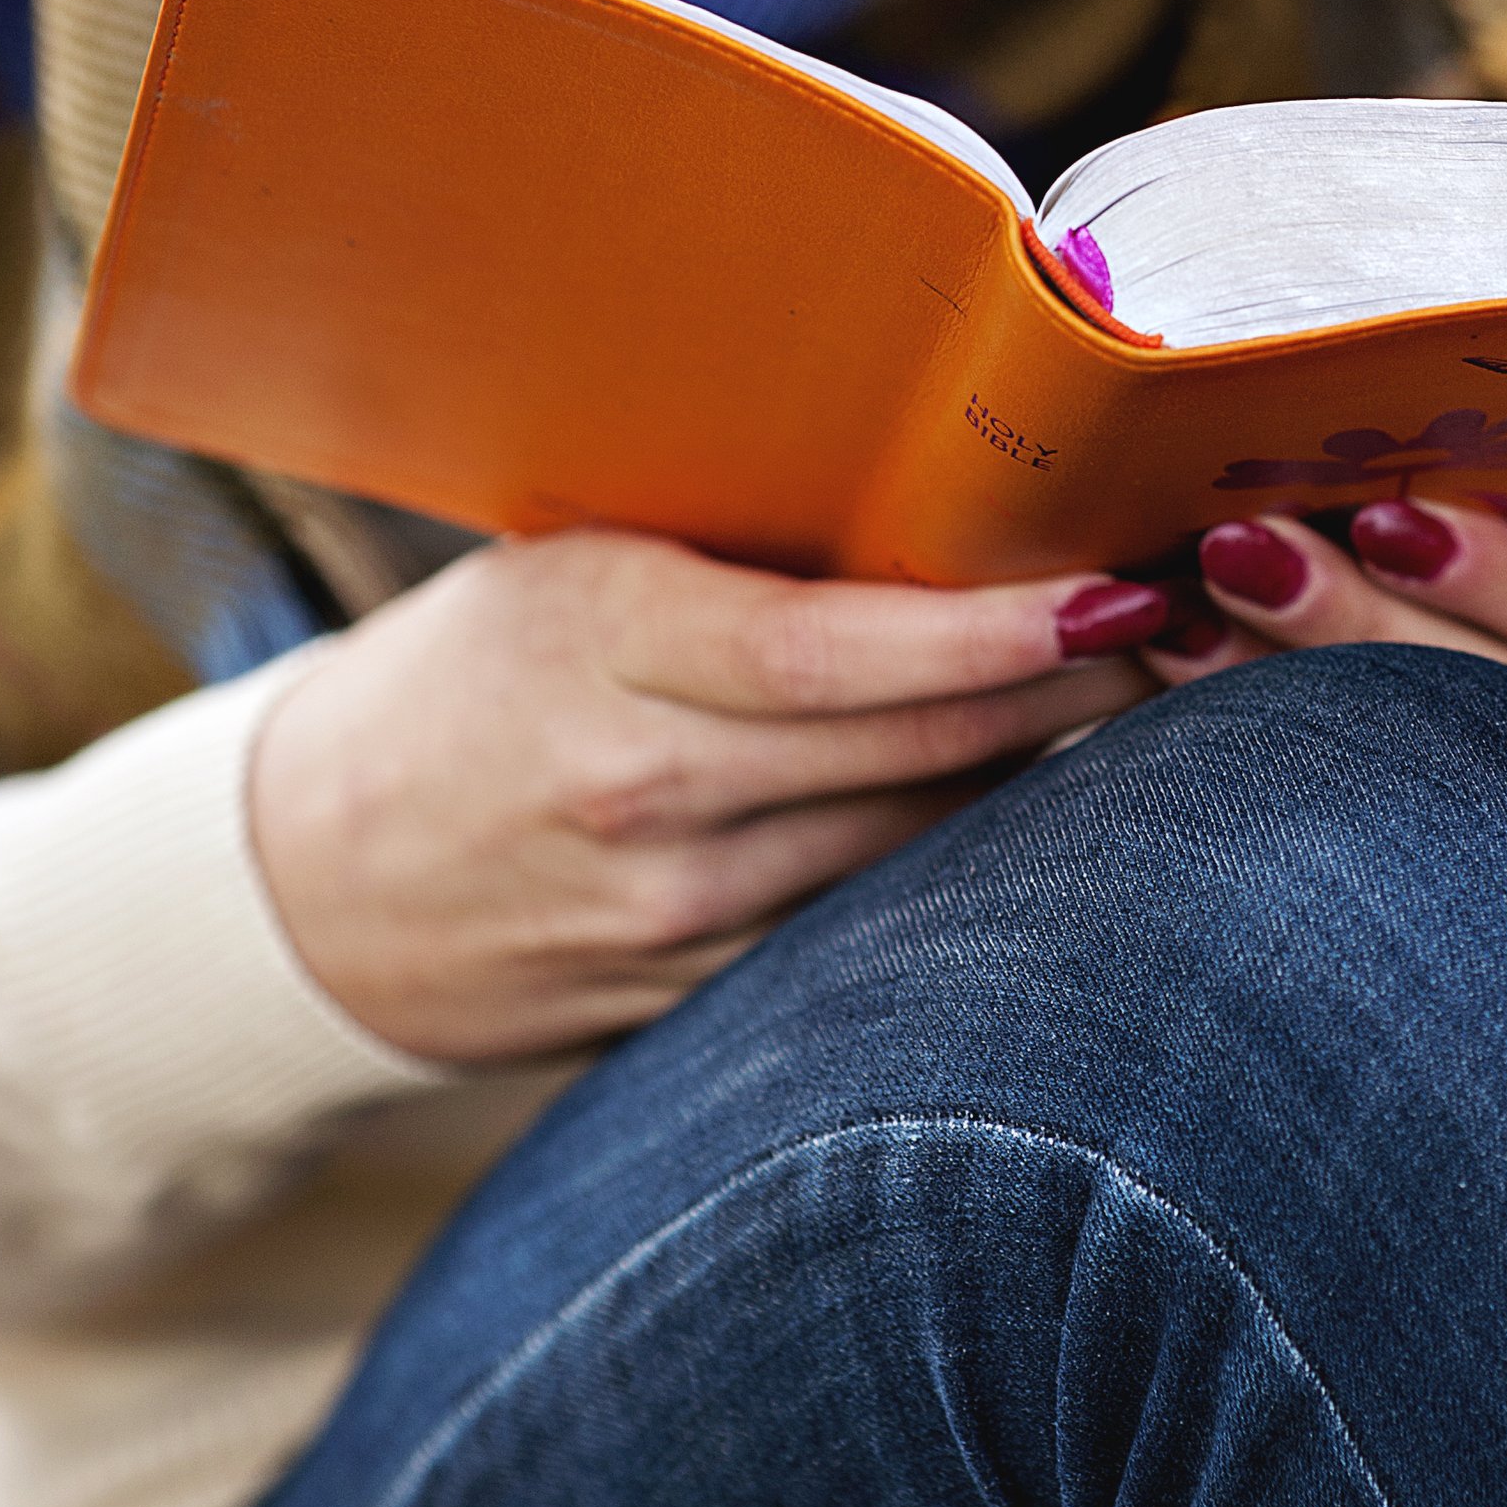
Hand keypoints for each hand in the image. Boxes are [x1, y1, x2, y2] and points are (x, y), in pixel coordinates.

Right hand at [248, 532, 1170, 1066]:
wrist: (312, 883)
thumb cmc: (466, 683)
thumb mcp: (568, 571)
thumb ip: (736, 558)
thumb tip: (950, 501)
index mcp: (605, 652)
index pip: (837, 653)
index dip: (996, 632)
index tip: (1120, 589)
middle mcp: (646, 799)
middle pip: (913, 754)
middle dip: (1071, 691)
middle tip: (1195, 626)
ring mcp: (674, 922)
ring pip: (917, 848)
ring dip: (1042, 780)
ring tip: (1152, 700)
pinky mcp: (696, 1004)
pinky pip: (873, 926)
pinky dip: (963, 871)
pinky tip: (1048, 822)